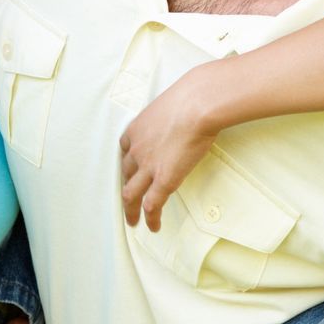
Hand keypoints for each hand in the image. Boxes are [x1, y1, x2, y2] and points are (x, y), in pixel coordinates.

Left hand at [119, 72, 220, 232]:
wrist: (198, 103)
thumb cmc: (193, 96)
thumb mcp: (174, 102)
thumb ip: (175, 111)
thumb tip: (192, 108)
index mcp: (137, 128)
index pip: (125, 150)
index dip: (128, 162)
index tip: (132, 169)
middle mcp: (136, 149)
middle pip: (125, 173)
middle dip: (125, 187)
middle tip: (127, 199)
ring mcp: (147, 166)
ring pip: (130, 194)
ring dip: (130, 210)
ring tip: (133, 222)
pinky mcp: (163, 179)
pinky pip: (152, 205)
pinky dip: (150, 218)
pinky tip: (153, 227)